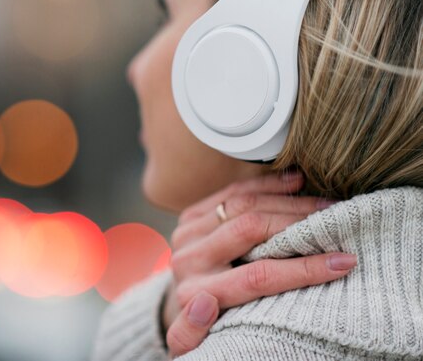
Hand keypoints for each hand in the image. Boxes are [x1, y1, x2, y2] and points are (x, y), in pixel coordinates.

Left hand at [163, 172, 356, 357]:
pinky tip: (295, 183)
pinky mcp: (190, 214)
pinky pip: (232, 192)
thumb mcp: (198, 340)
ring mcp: (187, 232)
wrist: (181, 303)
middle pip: (249, 230)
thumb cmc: (209, 324)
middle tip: (336, 223)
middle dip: (298, 225)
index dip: (303, 268)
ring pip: (242, 205)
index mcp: (195, 293)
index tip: (343, 262)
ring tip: (324, 205)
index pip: (257, 277)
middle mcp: (188, 260)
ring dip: (287, 201)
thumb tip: (204, 305)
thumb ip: (192, 331)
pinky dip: (266, 185)